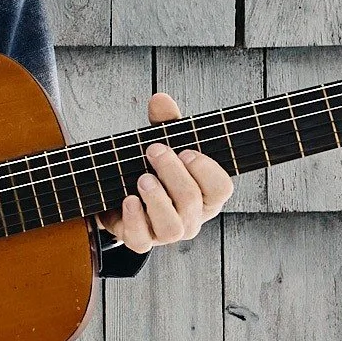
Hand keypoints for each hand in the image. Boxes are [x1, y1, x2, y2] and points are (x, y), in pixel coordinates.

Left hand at [102, 91, 232, 251]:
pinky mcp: (141, 241)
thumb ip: (166, 123)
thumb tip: (160, 99)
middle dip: (173, 173)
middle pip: (192, 201)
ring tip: (142, 178)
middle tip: (154, 150)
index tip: (186, 151)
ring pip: (172, 227)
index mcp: (206, 195)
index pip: (221, 188)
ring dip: (156, 198)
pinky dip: (135, 218)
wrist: (120, 194)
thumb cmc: (152, 169)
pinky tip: (128, 199)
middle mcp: (192, 218)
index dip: (205, 169)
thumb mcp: (163, 143)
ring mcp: (167, 233)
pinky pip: (142, 239)